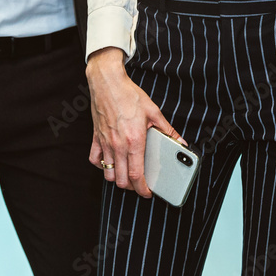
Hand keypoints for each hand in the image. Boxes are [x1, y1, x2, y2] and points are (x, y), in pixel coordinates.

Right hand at [85, 47, 185, 197]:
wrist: (107, 82)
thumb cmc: (129, 95)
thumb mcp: (153, 111)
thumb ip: (168, 130)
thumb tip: (181, 142)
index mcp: (134, 141)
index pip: (136, 175)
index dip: (143, 189)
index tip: (148, 192)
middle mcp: (118, 146)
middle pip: (121, 180)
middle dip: (132, 187)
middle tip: (140, 183)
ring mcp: (105, 143)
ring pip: (108, 174)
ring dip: (117, 178)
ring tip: (126, 174)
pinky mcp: (95, 138)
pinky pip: (95, 160)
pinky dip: (102, 165)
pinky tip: (110, 161)